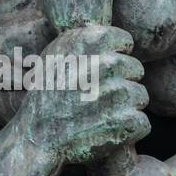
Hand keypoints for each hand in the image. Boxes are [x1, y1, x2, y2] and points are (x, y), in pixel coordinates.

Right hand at [19, 25, 150, 167]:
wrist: (33, 140)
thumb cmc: (43, 100)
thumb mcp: (51, 60)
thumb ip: (78, 43)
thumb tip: (108, 35)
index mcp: (83, 44)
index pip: (123, 39)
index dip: (121, 54)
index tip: (110, 69)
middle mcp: (100, 64)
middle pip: (135, 69)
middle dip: (125, 84)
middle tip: (107, 99)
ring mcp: (113, 94)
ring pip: (141, 96)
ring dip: (128, 108)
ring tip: (106, 117)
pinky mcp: (123, 122)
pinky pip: (142, 122)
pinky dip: (131, 131)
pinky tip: (111, 133)